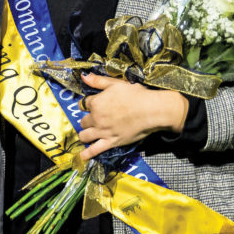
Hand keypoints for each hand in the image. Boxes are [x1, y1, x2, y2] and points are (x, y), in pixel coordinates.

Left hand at [74, 72, 188, 163]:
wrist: (151, 110)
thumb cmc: (136, 94)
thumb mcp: (117, 84)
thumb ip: (99, 81)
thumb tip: (83, 76)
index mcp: (96, 102)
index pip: (84, 104)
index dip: (89, 104)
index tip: (94, 104)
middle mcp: (96, 118)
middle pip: (83, 120)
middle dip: (88, 119)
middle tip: (95, 119)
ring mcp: (102, 131)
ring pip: (85, 135)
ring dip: (84, 134)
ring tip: (88, 134)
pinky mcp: (111, 142)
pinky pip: (95, 150)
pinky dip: (87, 154)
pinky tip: (82, 156)